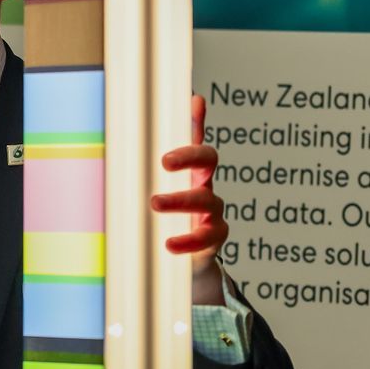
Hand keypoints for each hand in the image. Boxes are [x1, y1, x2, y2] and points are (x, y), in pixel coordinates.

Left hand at [150, 93, 226, 304]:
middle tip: (164, 161)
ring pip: (204, 199)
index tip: (175, 114)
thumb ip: (157, 160)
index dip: (195, 127)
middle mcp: (206, 186)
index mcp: (194, 172)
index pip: (197, 141)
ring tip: (155, 203)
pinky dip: (187, 240)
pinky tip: (169, 243)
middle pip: (208, 162)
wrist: (189, 254)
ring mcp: (213, 212)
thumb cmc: (174, 215)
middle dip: (188, 157)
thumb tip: (161, 121)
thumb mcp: (163, 188)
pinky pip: (205, 237)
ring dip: (179, 200)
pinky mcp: (214, 237)